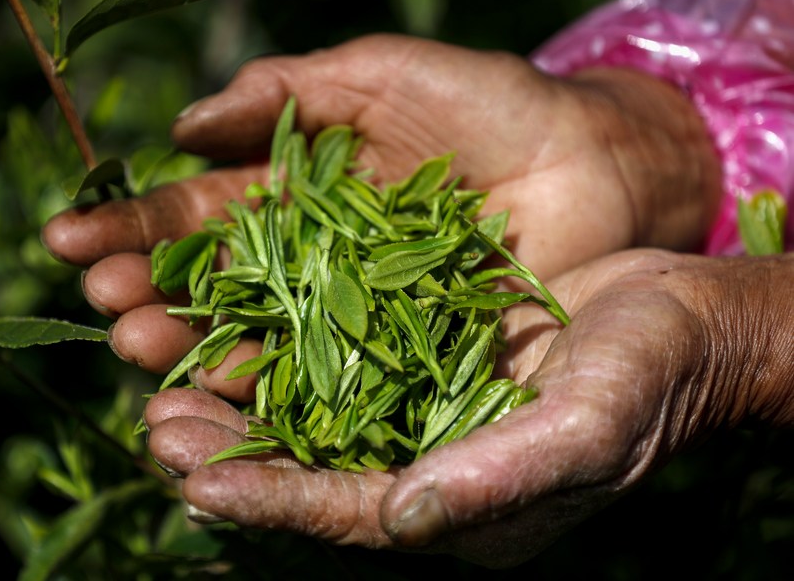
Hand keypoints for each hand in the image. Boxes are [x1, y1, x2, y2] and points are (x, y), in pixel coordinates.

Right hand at [42, 33, 721, 372]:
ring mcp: (347, 307)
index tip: (68, 239)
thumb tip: (183, 127)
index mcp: (293, 187)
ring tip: (139, 353)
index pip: (195, 212)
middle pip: (212, 282)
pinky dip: (273, 383)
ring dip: (192, 346)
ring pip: (255, 333)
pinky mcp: (394, 348)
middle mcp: (308, 255)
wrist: (592, 161)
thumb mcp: (382, 74)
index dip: (132, 225)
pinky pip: (326, 370)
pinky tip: (222, 393)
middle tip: (100, 307)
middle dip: (148, 293)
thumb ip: (289, 93)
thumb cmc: (490, 102)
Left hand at [142, 249, 793, 567]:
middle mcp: (430, 469)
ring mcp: (423, 414)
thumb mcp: (586, 431)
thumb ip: (500, 479)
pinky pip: (339, 365)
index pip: (351, 516)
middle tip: (154, 427)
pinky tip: (234, 331)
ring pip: (312, 421)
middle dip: (230, 457)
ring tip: (164, 388)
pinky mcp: (423, 360)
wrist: (682, 318)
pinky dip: (283, 355)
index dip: (273, 501)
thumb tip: (404, 519)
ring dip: (239, 406)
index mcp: (464, 509)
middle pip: (312, 472)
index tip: (194, 483)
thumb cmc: (649, 378)